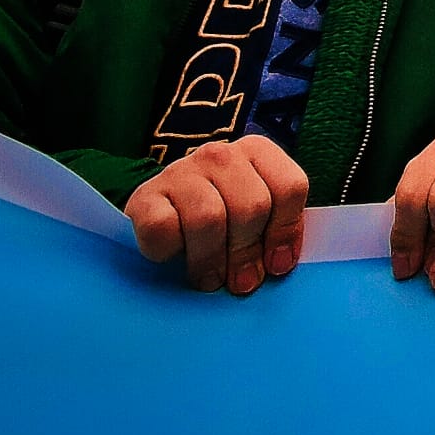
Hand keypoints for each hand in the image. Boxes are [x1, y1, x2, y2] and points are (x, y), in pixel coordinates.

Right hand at [124, 135, 306, 294]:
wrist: (160, 210)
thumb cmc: (221, 217)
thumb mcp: (255, 214)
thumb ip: (275, 227)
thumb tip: (281, 265)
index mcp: (257, 151)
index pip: (289, 187)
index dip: (286, 232)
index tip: (278, 265)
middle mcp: (220, 155)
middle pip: (251, 207)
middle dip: (247, 252)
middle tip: (242, 282)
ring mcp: (181, 171)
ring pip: (209, 219)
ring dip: (211, 259)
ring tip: (211, 279)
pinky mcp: (145, 196)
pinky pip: (164, 229)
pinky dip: (170, 251)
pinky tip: (175, 254)